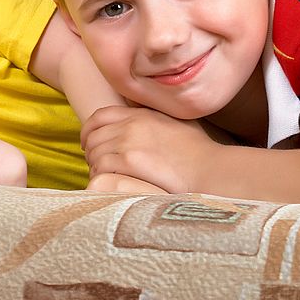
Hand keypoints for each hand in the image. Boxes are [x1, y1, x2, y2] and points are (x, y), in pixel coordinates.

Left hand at [81, 105, 218, 192]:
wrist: (212, 171)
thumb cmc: (201, 154)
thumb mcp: (178, 124)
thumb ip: (157, 120)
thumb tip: (146, 122)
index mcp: (142, 114)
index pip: (101, 115)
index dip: (88, 130)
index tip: (87, 142)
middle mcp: (133, 124)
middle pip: (94, 136)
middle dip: (91, 152)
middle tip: (97, 166)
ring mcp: (130, 142)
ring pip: (95, 153)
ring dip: (95, 167)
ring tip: (105, 179)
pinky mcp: (130, 162)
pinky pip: (100, 168)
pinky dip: (100, 178)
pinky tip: (109, 185)